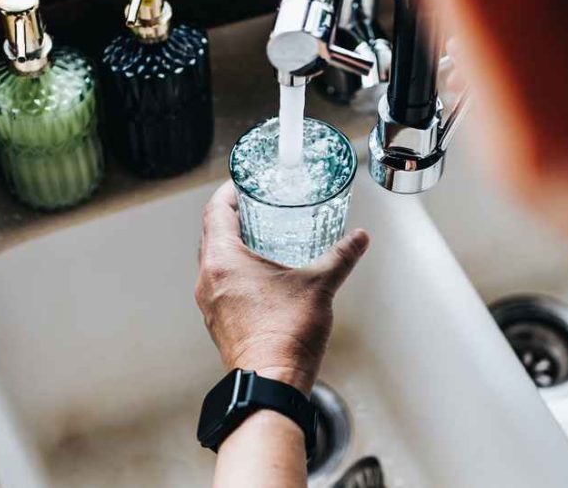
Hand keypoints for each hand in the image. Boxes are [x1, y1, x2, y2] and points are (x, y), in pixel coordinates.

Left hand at [195, 182, 370, 392]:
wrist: (271, 384)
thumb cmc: (286, 335)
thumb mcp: (319, 285)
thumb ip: (340, 257)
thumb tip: (359, 239)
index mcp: (223, 261)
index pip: (215, 211)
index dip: (229, 192)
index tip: (243, 182)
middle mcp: (208, 279)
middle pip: (211, 234)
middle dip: (232, 217)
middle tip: (255, 205)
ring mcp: (210, 303)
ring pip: (214, 261)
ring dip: (232, 245)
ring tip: (259, 237)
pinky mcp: (218, 321)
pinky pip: (220, 285)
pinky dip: (234, 271)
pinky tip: (260, 275)